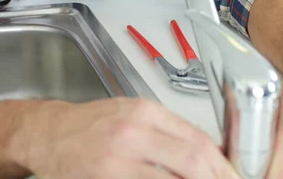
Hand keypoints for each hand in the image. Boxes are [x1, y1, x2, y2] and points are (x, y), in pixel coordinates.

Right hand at [25, 98, 239, 178]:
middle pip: (193, 158)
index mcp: (145, 112)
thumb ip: (166, 130)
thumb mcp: (131, 114)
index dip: (222, 163)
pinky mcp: (108, 175)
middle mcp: (135, 130)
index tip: (232, 176)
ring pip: (175, 176)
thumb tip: (203, 152)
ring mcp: (120, 156)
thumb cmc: (89, 125)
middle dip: (217, 178)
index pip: (198, 138)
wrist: (49, 133)